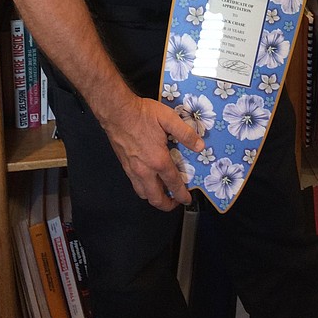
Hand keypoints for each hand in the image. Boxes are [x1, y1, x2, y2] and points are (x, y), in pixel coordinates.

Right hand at [105, 95, 204, 211]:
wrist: (117, 112)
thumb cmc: (142, 114)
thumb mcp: (168, 118)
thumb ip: (185, 133)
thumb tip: (200, 146)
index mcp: (158, 160)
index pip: (173, 184)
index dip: (182, 195)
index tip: (187, 199)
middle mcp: (144, 170)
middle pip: (156, 198)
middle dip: (167, 205)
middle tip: (176, 202)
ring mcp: (132, 170)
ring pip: (143, 194)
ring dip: (154, 198)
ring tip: (163, 194)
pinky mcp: (124, 166)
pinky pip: (135, 185)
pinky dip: (144, 189)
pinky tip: (148, 180)